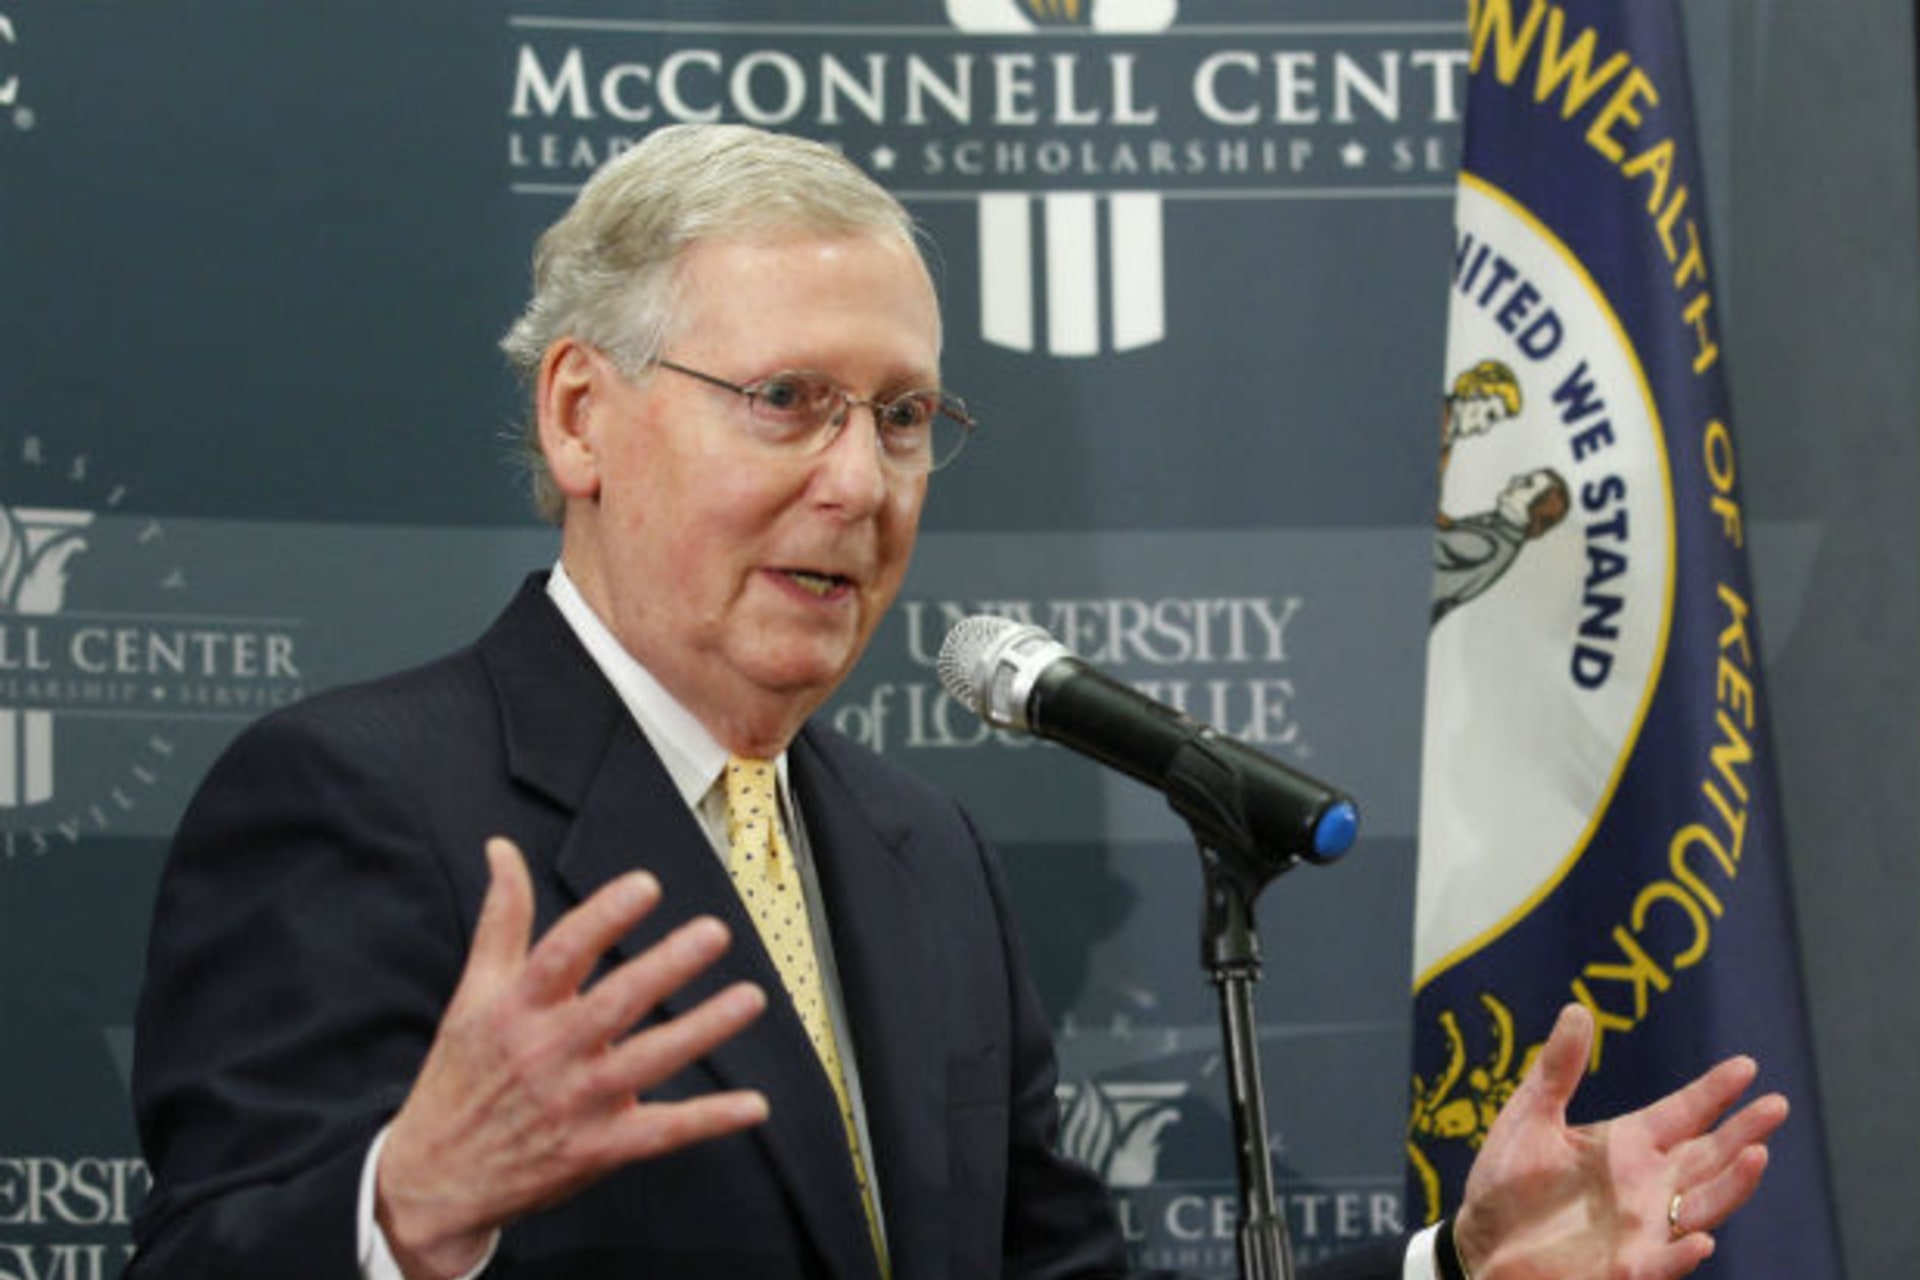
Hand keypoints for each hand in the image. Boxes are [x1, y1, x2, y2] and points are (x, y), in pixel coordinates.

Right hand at [375, 837, 768, 1279]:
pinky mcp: (598, 1149)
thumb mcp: (473, 993)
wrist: (436, 1177)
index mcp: (516, 1009)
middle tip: (714, 933)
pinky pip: (662, 1132)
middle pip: (614, 1004)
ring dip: (702, 1030)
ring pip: (647, 1062)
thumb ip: (502, 919)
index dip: (604, 918)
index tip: (645, 885)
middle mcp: (547, 1053)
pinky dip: (710, 1120)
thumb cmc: (461, 1074)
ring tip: (750, 998)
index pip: (562, 954)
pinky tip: (754, 1106)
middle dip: (666, 967)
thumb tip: (502, 849)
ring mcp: (575, 1103)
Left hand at [1453, 1003, 1786, 1279]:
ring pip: (1704, 1206)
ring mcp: (1643, 1228)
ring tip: (1757, 1155)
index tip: (1746, 1066)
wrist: (1481, 1242)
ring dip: (1732, 1185)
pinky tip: (1702, 1239)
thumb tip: (1578, 1008)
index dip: (1714, 1091)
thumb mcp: (1530, 1116)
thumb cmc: (1507, 1182)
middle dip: (1744, 1131)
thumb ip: (1557, 1069)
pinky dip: (1684, 1253)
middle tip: (1776, 1104)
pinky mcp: (1626, 1268)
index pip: (1683, 1113)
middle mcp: (1646, 1185)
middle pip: (1709, 1156)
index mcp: (1627, 1145)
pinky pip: (1664, 1262)